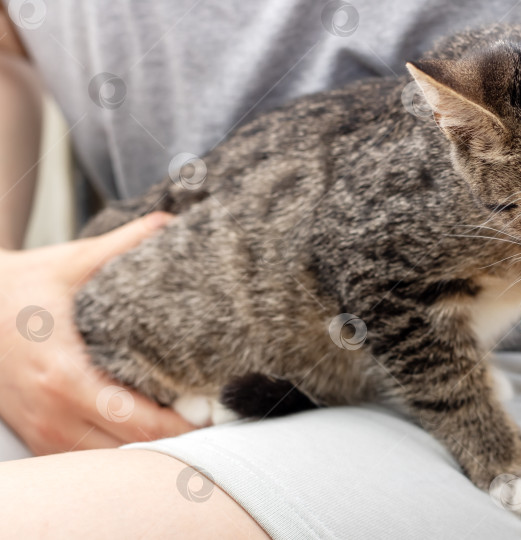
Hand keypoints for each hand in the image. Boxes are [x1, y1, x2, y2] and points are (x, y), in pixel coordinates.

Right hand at [0, 213, 193, 454]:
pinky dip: (117, 449)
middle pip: (130, 450)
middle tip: (209, 417)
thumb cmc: (15, 289)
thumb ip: (121, 245)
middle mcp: (53, 414)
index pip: (138, 422)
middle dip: (174, 440)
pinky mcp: (35, 436)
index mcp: (65, 377)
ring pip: (108, 462)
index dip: (183, 424)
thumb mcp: (68, 263)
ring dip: (146, 448)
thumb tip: (168, 222)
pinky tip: (140, 427)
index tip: (213, 410)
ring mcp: (41, 431)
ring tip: (182, 422)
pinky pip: (85, 459)